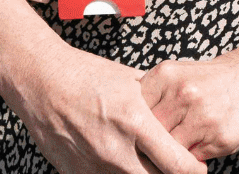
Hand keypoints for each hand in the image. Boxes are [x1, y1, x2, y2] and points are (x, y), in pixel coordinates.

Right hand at [5, 41, 205, 173]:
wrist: (41, 81)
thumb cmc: (86, 74)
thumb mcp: (130, 81)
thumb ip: (156, 104)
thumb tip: (179, 119)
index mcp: (134, 122)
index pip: (178, 165)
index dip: (194, 170)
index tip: (198, 167)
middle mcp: (116, 151)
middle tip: (174, 166)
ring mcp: (95, 166)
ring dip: (143, 173)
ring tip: (144, 160)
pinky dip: (117, 172)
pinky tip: (119, 158)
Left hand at [139, 42, 238, 161]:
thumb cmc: (220, 77)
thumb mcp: (182, 74)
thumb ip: (157, 95)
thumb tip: (129, 121)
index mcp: (166, 75)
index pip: (134, 111)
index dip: (133, 125)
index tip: (133, 131)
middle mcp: (182, 95)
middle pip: (148, 133)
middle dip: (149, 142)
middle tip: (152, 144)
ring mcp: (201, 118)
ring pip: (168, 150)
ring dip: (169, 153)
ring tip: (179, 143)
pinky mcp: (219, 139)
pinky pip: (191, 160)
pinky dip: (191, 158)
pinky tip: (198, 145)